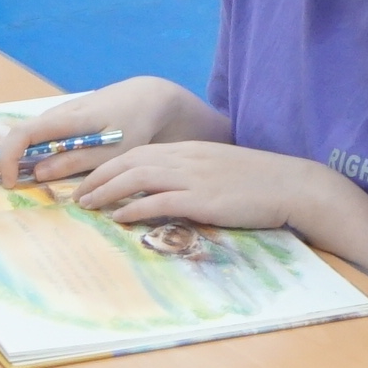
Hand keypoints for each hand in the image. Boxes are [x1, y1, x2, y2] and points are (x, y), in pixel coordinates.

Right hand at [0, 76, 201, 189]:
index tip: (12, 184)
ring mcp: (52, 124)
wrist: (147, 98)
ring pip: (12, 142)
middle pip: (6, 139)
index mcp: (64, 121)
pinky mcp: (57, 130)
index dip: (9, 159)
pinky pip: (23, 144)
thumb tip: (39, 173)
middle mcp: (52, 120)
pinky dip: (3, 157)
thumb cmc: (134, 125)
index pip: (21, 136)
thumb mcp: (113, 149)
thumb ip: (76, 161)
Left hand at [64, 138, 319, 230]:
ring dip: (107, 191)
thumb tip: (163, 192)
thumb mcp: (216, 171)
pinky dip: (134, 208)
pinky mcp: (203, 198)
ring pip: (138, 177)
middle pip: (130, 161)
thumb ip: (189, 176)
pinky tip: (118, 218)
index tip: (88, 180)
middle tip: (76, 195)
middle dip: (98, 177)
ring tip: (87, 206)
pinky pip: (160, 201)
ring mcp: (194, 177)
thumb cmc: (256, 183)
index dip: (108, 165)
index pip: (137, 152)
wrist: (291, 185)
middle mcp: (186, 158)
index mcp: (188, 150)